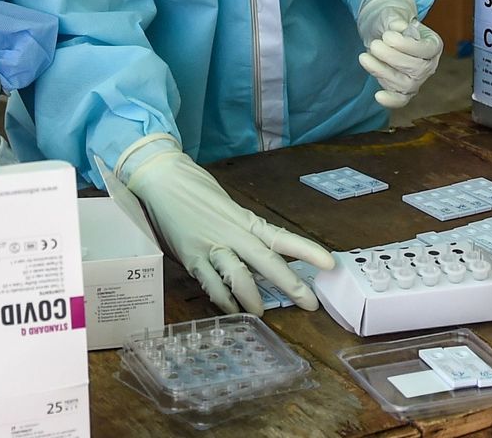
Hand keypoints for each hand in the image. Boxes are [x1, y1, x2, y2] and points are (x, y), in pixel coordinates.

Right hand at [117, 134, 333, 313]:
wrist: (161, 178)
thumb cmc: (195, 189)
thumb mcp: (227, 208)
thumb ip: (242, 231)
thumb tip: (261, 253)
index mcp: (244, 221)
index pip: (282, 238)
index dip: (308, 251)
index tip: (330, 264)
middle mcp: (232, 234)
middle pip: (267, 261)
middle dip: (291, 284)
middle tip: (310, 304)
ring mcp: (211, 246)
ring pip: (238, 275)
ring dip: (253, 297)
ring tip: (262, 313)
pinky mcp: (190, 257)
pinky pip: (209, 283)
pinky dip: (222, 299)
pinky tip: (231, 310)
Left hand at [357, 0, 442, 108]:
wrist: (382, 33)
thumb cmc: (390, 23)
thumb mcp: (392, 14)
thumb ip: (395, 19)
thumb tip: (399, 27)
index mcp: (433, 44)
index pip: (426, 50)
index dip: (407, 46)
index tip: (387, 36)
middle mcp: (429, 64)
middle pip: (417, 69)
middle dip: (392, 58)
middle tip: (374, 45)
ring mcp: (417, 80)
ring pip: (405, 85)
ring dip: (383, 72)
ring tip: (364, 57)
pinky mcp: (403, 90)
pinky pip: (401, 100)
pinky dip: (391, 100)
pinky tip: (378, 96)